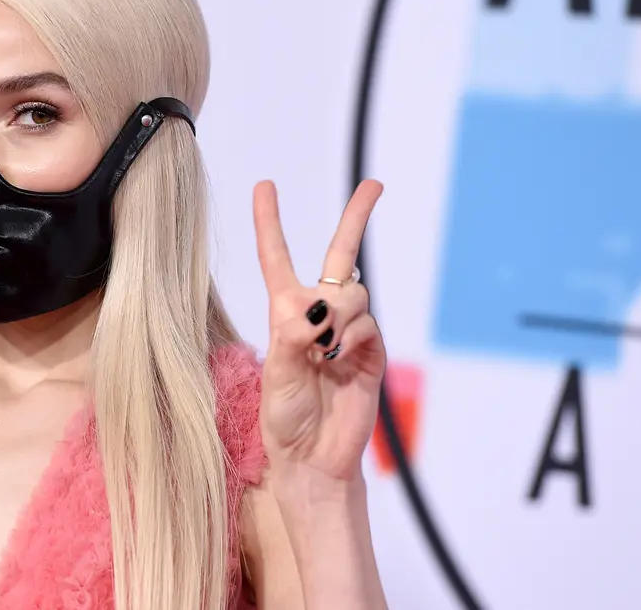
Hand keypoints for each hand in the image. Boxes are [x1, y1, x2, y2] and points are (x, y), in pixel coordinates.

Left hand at [252, 179, 385, 484]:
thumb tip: (321, 305)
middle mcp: (318, 314)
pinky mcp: (371, 350)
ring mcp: (348, 331)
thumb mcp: (275, 373)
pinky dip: (350, 337)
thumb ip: (293, 334)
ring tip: (322, 354)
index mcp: (285, 312)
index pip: (276, 257)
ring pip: (353, 293)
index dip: (269, 221)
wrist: (312, 456)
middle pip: (341, 254)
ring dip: (337, 317)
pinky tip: (337, 360)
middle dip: (357, 217)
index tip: (265, 185)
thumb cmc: (283, 415)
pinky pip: (367, 323)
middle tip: (374, 185)